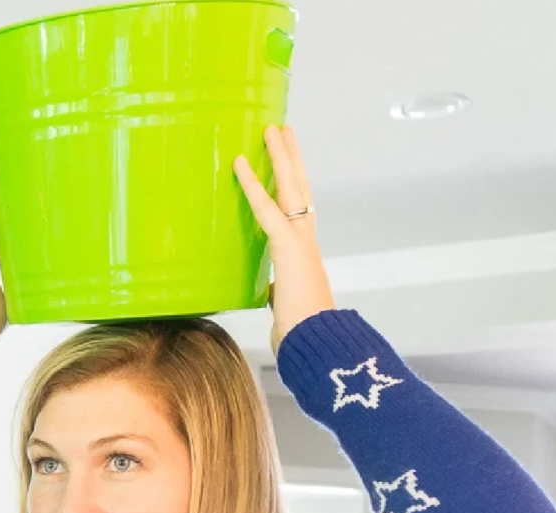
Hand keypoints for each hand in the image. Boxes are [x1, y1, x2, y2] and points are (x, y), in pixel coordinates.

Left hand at [233, 125, 334, 354]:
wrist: (316, 342)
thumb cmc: (301, 332)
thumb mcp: (285, 306)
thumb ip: (279, 293)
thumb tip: (274, 295)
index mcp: (304, 254)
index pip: (299, 211)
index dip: (293, 187)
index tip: (287, 167)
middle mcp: (306, 241)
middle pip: (301, 189)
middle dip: (291, 158)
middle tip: (283, 131)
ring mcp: (300, 241)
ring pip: (291, 188)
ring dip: (280, 156)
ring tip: (271, 129)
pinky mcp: (289, 247)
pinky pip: (267, 209)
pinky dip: (252, 185)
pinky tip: (239, 163)